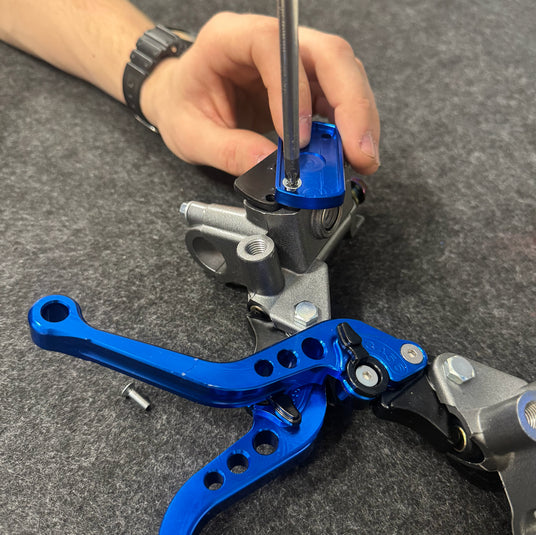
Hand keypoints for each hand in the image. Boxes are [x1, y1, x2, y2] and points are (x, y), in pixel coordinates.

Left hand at [141, 12, 379, 175]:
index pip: (273, 46)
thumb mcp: (192, 135)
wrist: (182, 98)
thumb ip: (229, 151)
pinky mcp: (304, 82)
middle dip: (351, 105)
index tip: (301, 139)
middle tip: (360, 152)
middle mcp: (268, 40)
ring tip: (360, 158)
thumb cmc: (182, 105)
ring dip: (358, 118)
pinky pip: (337, 97)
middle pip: (327, 54)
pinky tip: (349, 151)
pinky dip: (348, 126)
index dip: (294, 90)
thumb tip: (273, 168)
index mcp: (229, 39)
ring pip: (342, 74)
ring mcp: (291, 59)